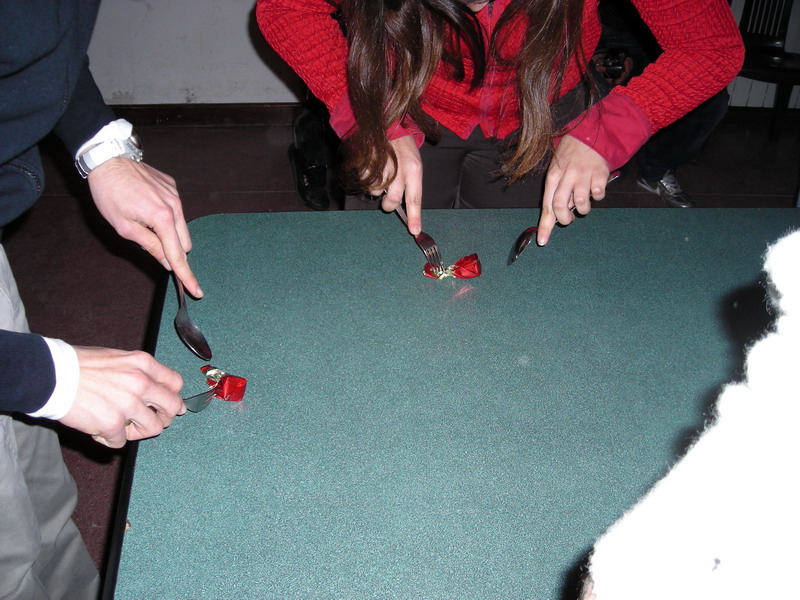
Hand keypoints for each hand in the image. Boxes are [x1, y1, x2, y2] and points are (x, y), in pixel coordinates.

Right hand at [59, 346, 185, 447]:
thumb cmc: (80, 365)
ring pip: (153, 428)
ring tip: (120, 426)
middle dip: (165, 417)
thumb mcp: (117, 358)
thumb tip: (153, 387)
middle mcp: (141, 383)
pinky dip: (111, 439)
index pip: (176, 383)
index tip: (167, 404)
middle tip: (151, 420)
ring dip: (137, 431)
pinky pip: (122, 442)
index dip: (173, 396)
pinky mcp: (112, 424)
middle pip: (172, 407)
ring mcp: (128, 405)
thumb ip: (138, 372)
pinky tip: (98, 429)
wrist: (52, 375)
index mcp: (143, 364)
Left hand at [87, 158, 201, 297]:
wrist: (109, 159)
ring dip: (169, 232)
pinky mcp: (172, 186)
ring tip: (143, 221)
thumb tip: (166, 261)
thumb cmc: (110, 194)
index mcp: (162, 219)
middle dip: (173, 251)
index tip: (197, 291)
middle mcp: (175, 207)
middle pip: (184, 243)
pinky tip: (145, 204)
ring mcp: (175, 195)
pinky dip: (166, 214)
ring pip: (182, 226)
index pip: (177, 255)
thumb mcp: (124, 226)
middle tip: (151, 246)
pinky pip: (175, 209)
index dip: (186, 275)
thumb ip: (149, 245)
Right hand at [367, 135, 422, 235]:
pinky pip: (364, 182)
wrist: (388, 123)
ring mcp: (382, 166)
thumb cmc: (403, 147)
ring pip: (376, 192)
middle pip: (393, 199)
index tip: (414, 231)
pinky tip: (372, 167)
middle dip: (389, 204)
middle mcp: (399, 169)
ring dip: (377, 188)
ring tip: (381, 173)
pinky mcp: (367, 162)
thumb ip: (409, 183)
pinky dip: (366, 179)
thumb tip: (403, 206)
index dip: (415, 216)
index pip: (415, 198)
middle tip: (388, 201)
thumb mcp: (413, 162)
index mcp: (414, 169)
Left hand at [537, 135, 610, 245]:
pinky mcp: (600, 174)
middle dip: (564, 219)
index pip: (547, 204)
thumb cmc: (571, 155)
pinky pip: (598, 195)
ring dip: (582, 209)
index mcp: (553, 176)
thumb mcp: (557, 168)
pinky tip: (595, 189)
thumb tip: (557, 214)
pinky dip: (597, 197)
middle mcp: (566, 176)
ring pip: (581, 203)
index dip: (545, 225)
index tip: (543, 241)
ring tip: (583, 203)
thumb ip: (556, 190)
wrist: (591, 135)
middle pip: (560, 206)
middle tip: (568, 220)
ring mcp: (584, 175)